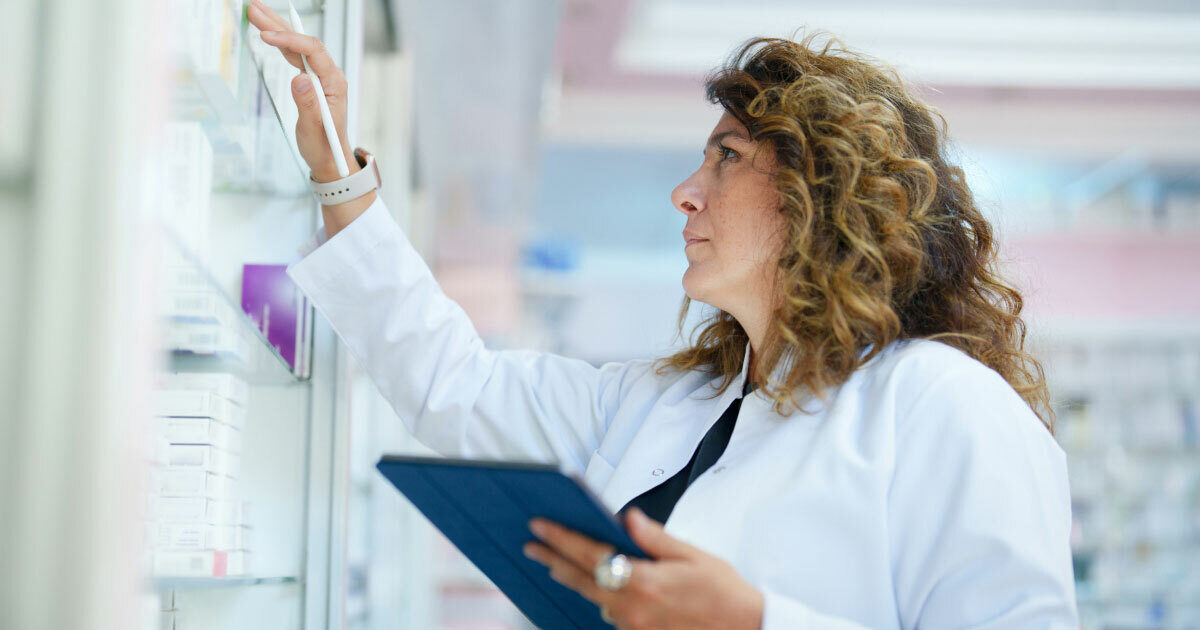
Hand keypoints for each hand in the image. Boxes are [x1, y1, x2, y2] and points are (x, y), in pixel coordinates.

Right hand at [246, 0, 355, 181]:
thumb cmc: (324, 146)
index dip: (289, 40)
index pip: (313, 51)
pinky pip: (294, 56)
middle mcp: (328, 75)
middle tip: (254, 7)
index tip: (266, 36)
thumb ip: (308, 103)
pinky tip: (268, 33)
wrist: (330, 158)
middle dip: (279, 24)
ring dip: (276, 29)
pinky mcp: (310, 81)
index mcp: (334, 82)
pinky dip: (279, 44)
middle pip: (303, 42)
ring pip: (296, 46)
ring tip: (255, 13)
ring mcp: (319, 77)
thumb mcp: (313, 128)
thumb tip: (299, 78)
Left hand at [524, 507, 764, 629]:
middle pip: (581, 580)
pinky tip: (595, 586)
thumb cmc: (724, 592)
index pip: (590, 554)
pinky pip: (611, 614)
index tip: (539, 528)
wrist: (745, 629)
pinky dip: (601, 597)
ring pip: (595, 599)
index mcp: (644, 581)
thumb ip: (655, 537)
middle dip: (553, 561)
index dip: (561, 539)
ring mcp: (634, 627)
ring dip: (575, 580)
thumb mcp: (692, 556)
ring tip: (555, 564)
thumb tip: (627, 518)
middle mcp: (633, 607)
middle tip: (531, 546)